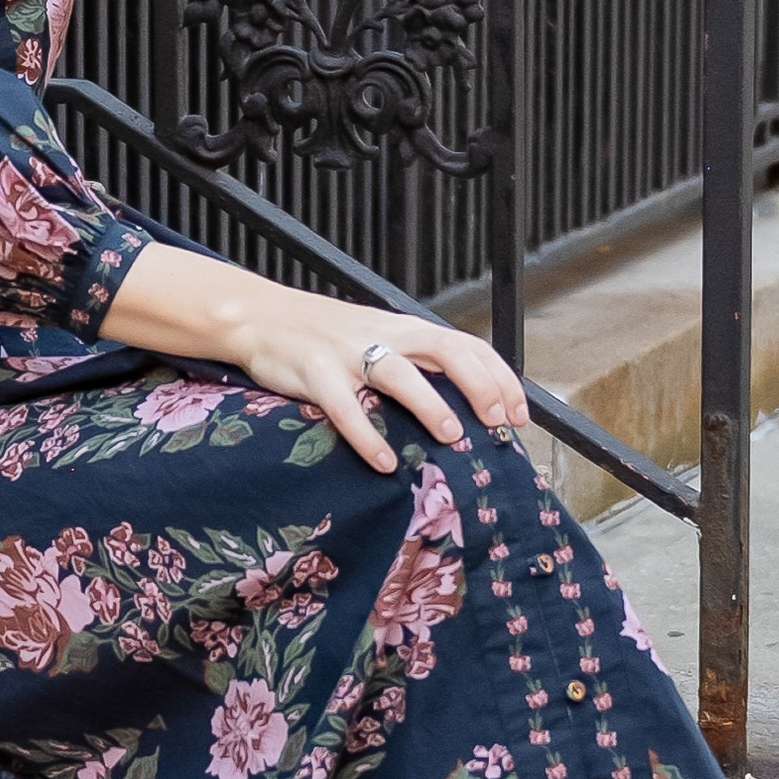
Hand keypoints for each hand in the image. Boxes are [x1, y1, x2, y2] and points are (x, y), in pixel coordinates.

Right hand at [104, 253, 530, 473]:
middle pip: (444, 349)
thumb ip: (414, 364)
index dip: (499, 378)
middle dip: (479, 386)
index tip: (519, 416)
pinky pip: (344, 404)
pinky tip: (381, 462)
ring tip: (452, 437)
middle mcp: (382, 334)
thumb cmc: (325, 336)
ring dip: (429, 404)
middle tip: (498, 425)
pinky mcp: (312, 372)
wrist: (259, 316)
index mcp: (403, 328)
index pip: (465, 344)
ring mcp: (347, 352)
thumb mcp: (376, 340)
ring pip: (397, 372)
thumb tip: (464, 406)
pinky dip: (365, 434)